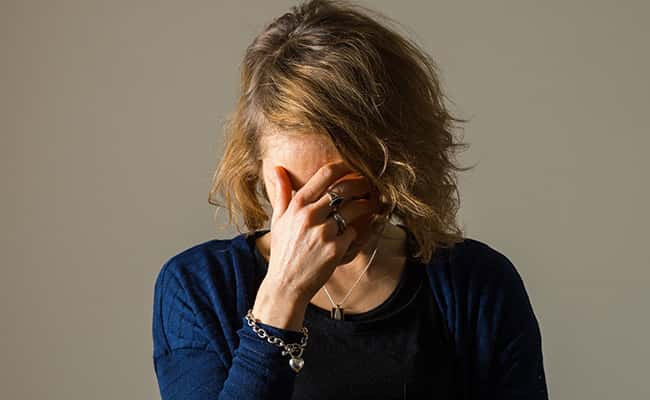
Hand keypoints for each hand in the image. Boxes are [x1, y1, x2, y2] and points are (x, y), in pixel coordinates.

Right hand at [264, 159, 379, 303]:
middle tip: (369, 185)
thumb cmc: (283, 251)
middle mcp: (310, 216)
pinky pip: (354, 232)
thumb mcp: (278, 220)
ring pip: (354, 209)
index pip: (325, 175)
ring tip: (371, 204)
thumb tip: (277, 169)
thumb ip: (282, 192)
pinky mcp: (335, 249)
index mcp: (297, 206)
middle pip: (344, 189)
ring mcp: (324, 232)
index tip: (352, 167)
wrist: (286, 284)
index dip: (343, 167)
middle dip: (361, 184)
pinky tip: (360, 231)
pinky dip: (358, 231)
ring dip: (366, 205)